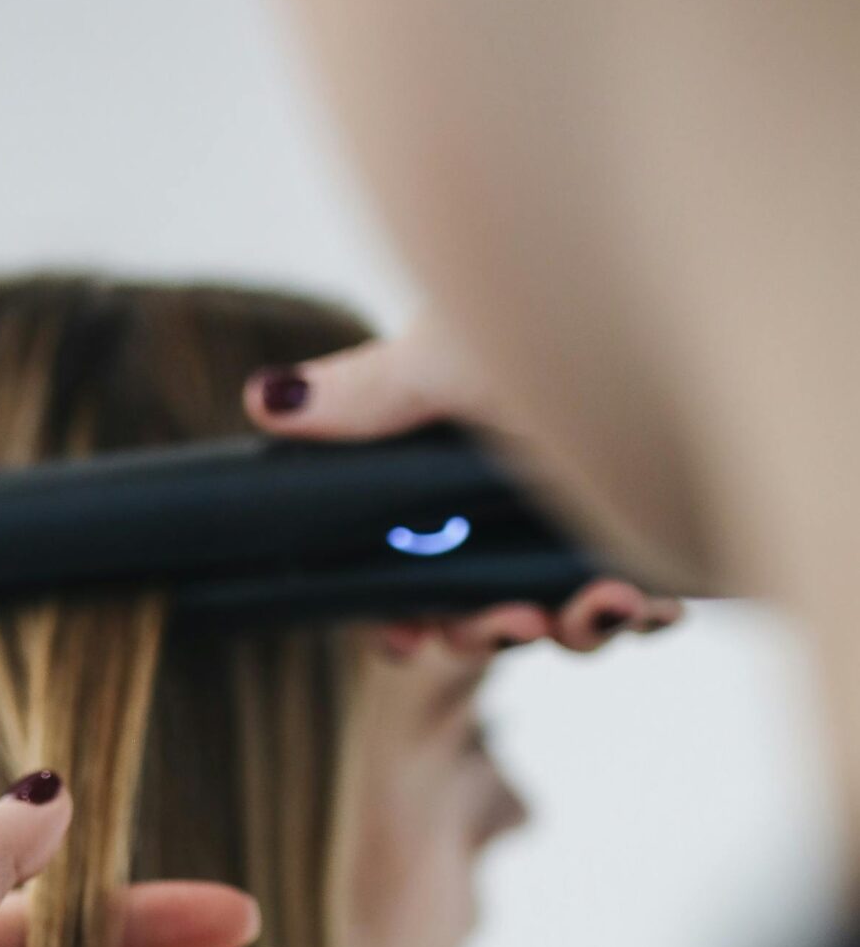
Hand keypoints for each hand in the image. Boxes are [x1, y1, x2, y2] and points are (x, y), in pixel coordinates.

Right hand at [242, 311, 683, 656]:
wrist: (681, 310)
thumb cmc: (562, 305)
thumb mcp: (445, 354)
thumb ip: (362, 396)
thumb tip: (266, 401)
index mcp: (453, 465)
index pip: (410, 569)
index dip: (405, 617)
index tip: (408, 642)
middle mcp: (514, 498)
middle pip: (482, 606)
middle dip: (491, 629)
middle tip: (514, 624)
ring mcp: (587, 517)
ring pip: (563, 615)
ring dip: (575, 629)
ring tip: (605, 605)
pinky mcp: (656, 528)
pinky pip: (643, 601)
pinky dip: (643, 612)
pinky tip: (655, 602)